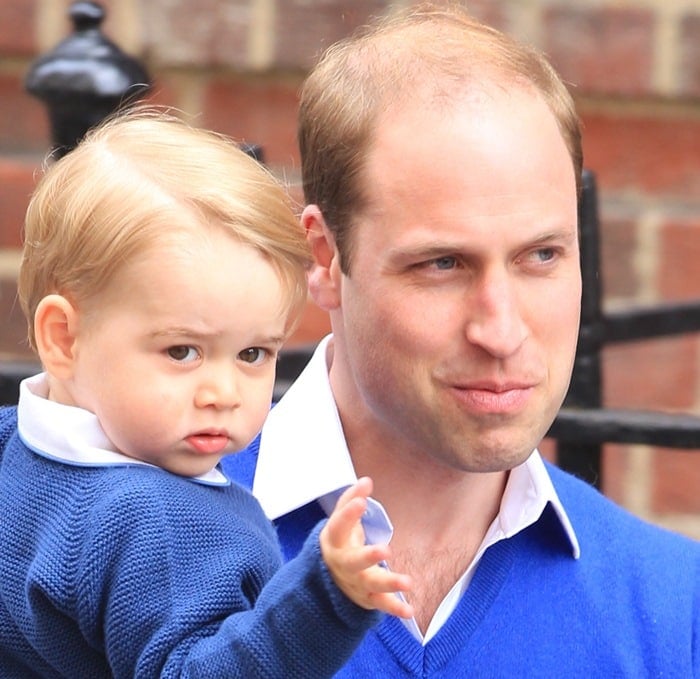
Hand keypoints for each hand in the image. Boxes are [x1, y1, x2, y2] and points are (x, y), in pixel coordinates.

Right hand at [319, 477, 413, 618]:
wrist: (328, 577)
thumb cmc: (340, 540)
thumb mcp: (340, 520)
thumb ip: (352, 499)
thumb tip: (367, 480)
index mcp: (334, 541)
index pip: (339, 526)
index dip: (348, 514)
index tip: (361, 501)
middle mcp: (344, 564)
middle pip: (353, 562)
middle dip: (368, 556)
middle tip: (385, 550)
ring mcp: (355, 582)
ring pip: (370, 585)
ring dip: (389, 584)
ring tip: (408, 582)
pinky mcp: (367, 598)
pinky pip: (381, 604)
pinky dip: (395, 608)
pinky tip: (410, 610)